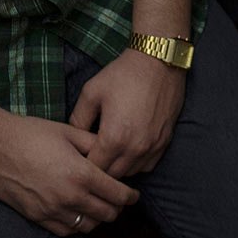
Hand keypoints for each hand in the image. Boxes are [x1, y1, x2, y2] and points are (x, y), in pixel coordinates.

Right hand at [0, 111, 138, 235]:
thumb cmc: (29, 133)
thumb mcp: (68, 132)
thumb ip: (94, 145)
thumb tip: (114, 154)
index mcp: (82, 174)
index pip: (119, 195)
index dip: (130, 197)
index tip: (133, 195)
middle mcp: (70, 196)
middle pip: (108, 214)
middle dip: (117, 208)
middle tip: (116, 201)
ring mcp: (53, 209)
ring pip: (89, 226)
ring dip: (97, 218)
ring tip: (97, 207)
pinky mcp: (37, 216)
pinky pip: (66, 230)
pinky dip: (76, 225)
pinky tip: (77, 214)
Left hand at [68, 49, 186, 178]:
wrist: (159, 63)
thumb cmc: (123, 75)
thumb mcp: (91, 92)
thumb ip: (78, 118)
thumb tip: (73, 136)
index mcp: (114, 137)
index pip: (94, 167)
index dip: (84, 166)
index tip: (78, 158)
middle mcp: (135, 148)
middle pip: (113, 175)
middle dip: (100, 170)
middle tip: (91, 158)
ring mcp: (152, 148)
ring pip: (131, 173)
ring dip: (118, 168)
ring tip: (108, 156)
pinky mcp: (164, 143)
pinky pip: (147, 166)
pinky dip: (136, 164)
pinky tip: (127, 152)